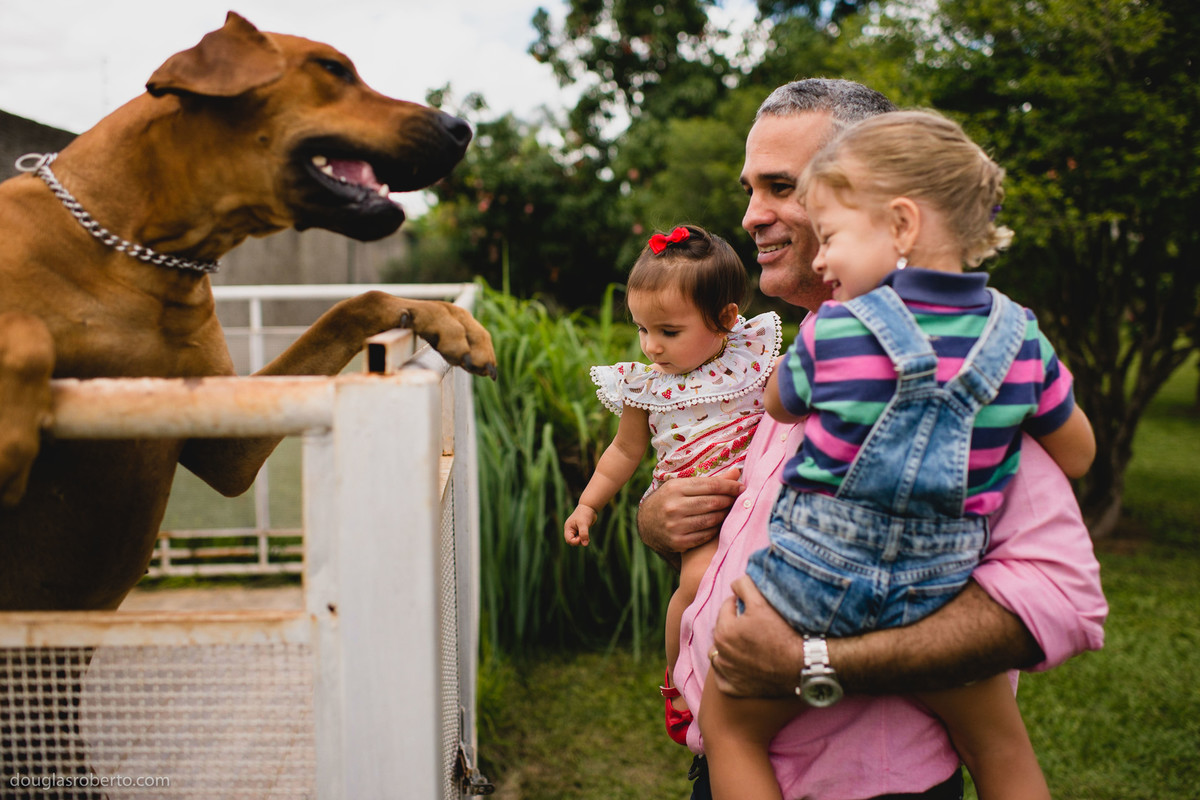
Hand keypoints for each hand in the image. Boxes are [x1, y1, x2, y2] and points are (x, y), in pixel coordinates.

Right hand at [564, 505, 596, 545]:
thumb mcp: (584, 524)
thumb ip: (584, 534)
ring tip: (588, 538)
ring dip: (582, 541)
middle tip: (586, 538)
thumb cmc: (585, 514)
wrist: (589, 507)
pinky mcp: (580, 530)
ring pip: (576, 541)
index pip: (568, 540)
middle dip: (578, 542)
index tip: (582, 538)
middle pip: (572, 541)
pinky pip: (580, 538)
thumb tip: (585, 544)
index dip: (575, 541)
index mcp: (568, 528)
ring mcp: (575, 530)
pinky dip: (584, 540)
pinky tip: (588, 539)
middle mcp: (570, 530)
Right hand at [637, 468, 742, 560]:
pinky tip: (719, 524)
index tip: (741, 487)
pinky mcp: (678, 541)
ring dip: (725, 515)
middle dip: (730, 500)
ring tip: (730, 511)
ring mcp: (675, 525)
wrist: (647, 523)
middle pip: (713, 502)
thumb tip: (736, 472)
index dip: (729, 486)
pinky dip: (716, 529)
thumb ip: (710, 481)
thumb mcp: (683, 486)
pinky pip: (706, 535)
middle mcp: (673, 506)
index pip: (711, 485)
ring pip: (711, 519)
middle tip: (739, 499)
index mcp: (675, 488)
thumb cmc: (671, 500)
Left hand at [709, 575, 804, 697]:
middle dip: (734, 624)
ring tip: (747, 644)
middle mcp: (720, 653)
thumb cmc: (783, 632)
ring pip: (719, 654)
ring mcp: (728, 673)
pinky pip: (724, 680)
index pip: (727, 607)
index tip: (756, 608)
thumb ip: (744, 586)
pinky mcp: (736, 689)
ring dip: (728, 647)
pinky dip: (729, 673)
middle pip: (723, 630)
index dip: (742, 604)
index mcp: (723, 631)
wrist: (803, 665)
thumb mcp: (762, 602)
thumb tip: (735, 583)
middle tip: (755, 624)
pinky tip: (741, 666)